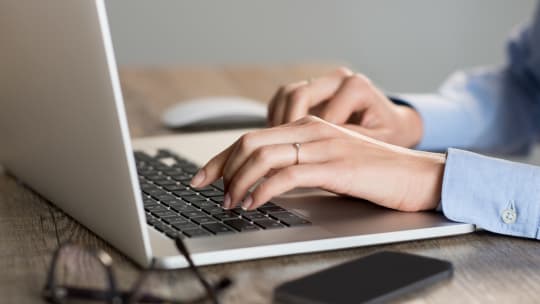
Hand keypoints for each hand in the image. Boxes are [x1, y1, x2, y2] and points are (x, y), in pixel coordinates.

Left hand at [190, 116, 444, 211]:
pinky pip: (287, 176)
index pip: (251, 137)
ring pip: (263, 157)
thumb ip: (298, 162)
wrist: (416, 174)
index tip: (203, 175)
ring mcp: (322, 146)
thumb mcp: (328, 160)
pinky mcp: (335, 167)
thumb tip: (262, 181)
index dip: (221, 157)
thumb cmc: (373, 171)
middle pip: (250, 142)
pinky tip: (255, 203)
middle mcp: (311, 129)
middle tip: (209, 191)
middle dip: (221, 168)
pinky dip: (263, 190)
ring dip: (239, 182)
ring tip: (231, 202)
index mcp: (307, 124)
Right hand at [267, 67, 422, 147]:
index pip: (321, 112)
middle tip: (282, 154)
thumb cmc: (387, 137)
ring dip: (278, 122)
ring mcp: (323, 81)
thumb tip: (314, 153)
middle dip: (286, 127)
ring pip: (286, 94)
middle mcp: (338, 79)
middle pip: (298, 95)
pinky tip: (279, 139)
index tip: (301, 162)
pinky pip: (283, 98)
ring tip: (278, 148)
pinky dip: (277, 118)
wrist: (393, 125)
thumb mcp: (375, 143)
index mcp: (357, 88)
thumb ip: (345, 144)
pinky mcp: (310, 90)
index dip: (309, 141)